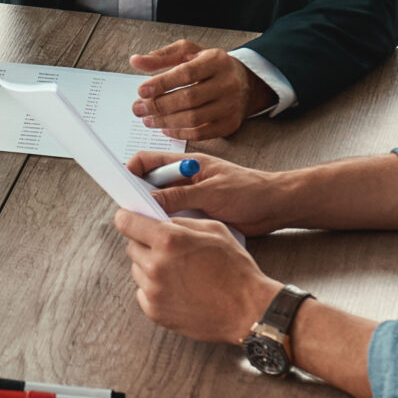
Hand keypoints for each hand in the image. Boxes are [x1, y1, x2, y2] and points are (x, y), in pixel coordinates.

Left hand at [114, 209, 281, 343]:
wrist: (248, 310)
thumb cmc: (236, 270)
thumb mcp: (214, 230)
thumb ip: (183, 222)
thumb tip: (161, 221)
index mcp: (169, 241)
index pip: (127, 222)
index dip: (127, 218)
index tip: (128, 219)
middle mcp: (156, 265)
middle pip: (132, 247)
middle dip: (146, 244)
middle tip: (169, 250)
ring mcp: (153, 291)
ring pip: (137, 270)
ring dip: (151, 267)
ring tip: (179, 272)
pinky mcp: (155, 312)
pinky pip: (143, 293)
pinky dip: (155, 289)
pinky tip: (178, 289)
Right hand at [125, 151, 298, 234]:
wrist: (276, 207)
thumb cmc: (250, 191)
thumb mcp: (212, 192)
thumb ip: (179, 196)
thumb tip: (149, 203)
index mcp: (186, 165)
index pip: (148, 161)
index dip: (130, 171)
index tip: (121, 187)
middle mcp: (184, 180)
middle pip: (149, 185)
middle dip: (139, 198)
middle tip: (134, 214)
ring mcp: (190, 198)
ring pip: (160, 206)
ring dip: (155, 216)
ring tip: (151, 228)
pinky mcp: (197, 215)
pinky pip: (174, 220)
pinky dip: (168, 227)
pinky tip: (168, 236)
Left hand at [129, 40, 275, 140]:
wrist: (244, 82)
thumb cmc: (210, 66)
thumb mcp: (188, 52)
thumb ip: (162, 56)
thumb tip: (136, 61)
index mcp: (216, 60)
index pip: (186, 73)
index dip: (162, 83)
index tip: (141, 90)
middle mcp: (227, 83)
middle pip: (189, 98)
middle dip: (159, 105)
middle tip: (138, 109)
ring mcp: (230, 106)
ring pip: (193, 119)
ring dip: (165, 121)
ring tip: (147, 120)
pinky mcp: (229, 124)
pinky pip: (201, 134)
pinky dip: (179, 133)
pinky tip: (165, 128)